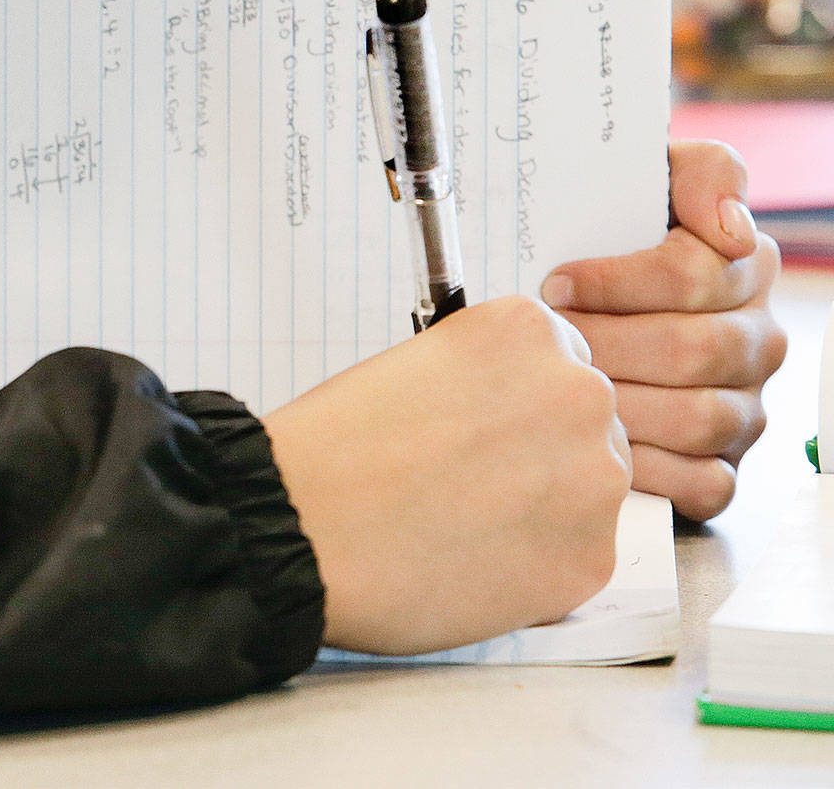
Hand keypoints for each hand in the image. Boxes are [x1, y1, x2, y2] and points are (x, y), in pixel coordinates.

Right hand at [263, 297, 630, 654]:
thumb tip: (513, 414)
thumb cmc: (336, 449)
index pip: (559, 360)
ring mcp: (595, 480)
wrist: (301, 527)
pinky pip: (577, 557)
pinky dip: (534, 564)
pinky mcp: (589, 560)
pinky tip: (473, 559)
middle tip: (470, 480)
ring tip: (464, 525)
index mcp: (528, 332)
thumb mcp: (414, 365)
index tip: (487, 424)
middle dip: (539, 451)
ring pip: (589, 492)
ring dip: (544, 507)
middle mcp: (579, 394)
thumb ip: (486, 378)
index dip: (517, 398)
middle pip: (585, 423)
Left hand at [543, 141, 785, 520]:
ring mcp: (744, 405)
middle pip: (692, 350)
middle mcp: (756, 339)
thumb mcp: (649, 179)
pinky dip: (649, 473)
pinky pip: (704, 485)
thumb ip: (702, 173)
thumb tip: (731, 227)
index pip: (696, 275)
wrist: (575, 295)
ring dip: (618, 406)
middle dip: (605, 344)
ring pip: (698, 418)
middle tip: (546, 342)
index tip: (554, 282)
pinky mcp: (724, 463)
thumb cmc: (606, 236)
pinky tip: (596, 450)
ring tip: (559, 389)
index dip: (615, 282)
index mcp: (744, 268)